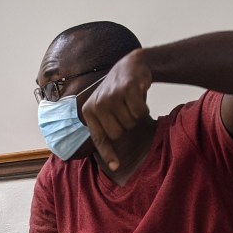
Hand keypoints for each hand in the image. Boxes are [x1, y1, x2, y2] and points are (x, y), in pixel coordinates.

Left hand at [81, 50, 151, 170]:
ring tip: (130, 101)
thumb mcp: (104, 108)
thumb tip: (110, 160)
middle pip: (118, 133)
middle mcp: (97, 104)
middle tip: (125, 110)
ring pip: (131, 123)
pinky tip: (138, 95)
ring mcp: (111, 96)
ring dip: (135, 115)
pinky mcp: (127, 89)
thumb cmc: (119, 93)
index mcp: (89, 111)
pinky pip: (140, 112)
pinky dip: (143, 107)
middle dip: (126, 125)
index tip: (116, 167)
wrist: (131, 65)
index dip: (108, 153)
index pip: (99, 138)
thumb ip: (103, 127)